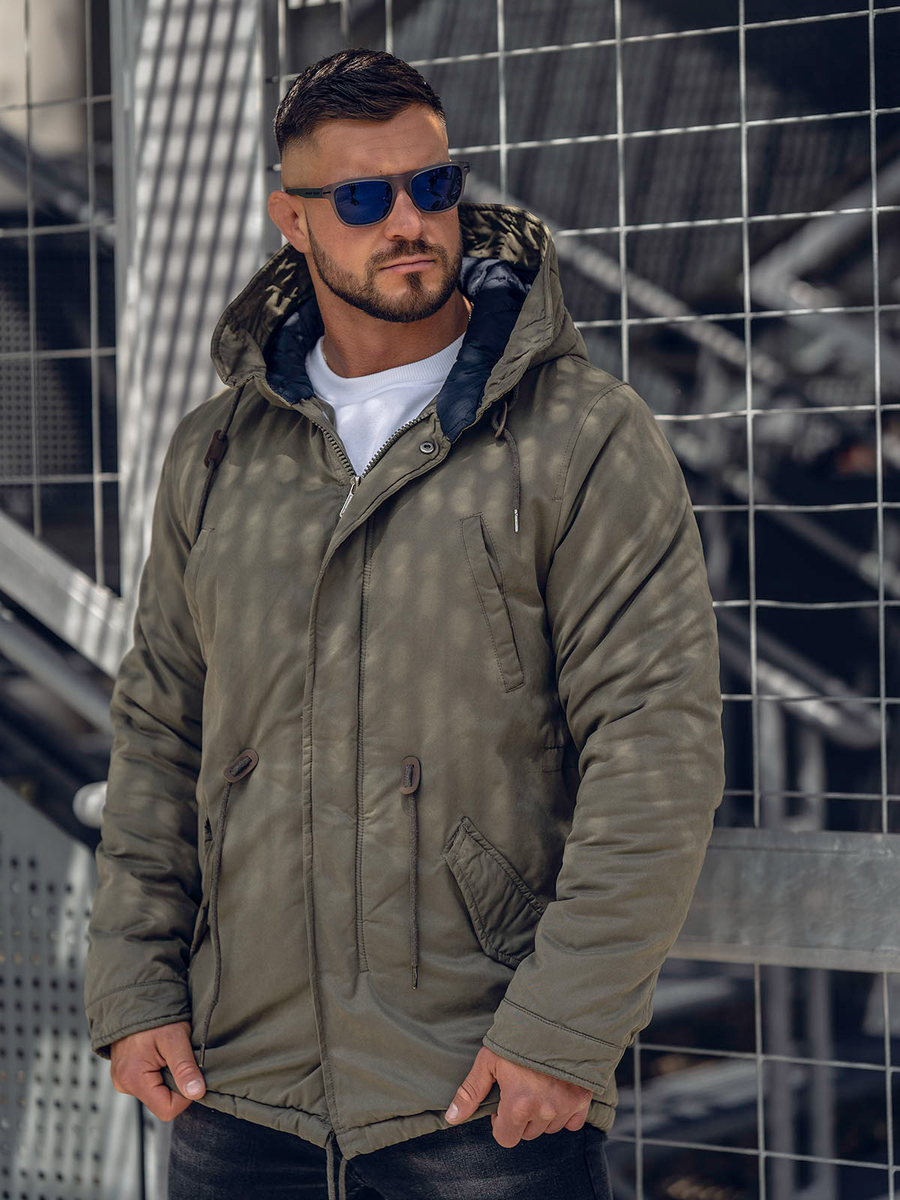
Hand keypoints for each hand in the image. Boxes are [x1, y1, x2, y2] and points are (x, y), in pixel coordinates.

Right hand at [109, 1020, 205, 1120]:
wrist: (134, 997)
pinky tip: (159, 1053)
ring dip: (168, 1076)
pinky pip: (149, 1082)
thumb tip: (197, 1093)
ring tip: (167, 1052)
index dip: (185, 1095)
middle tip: (178, 1057)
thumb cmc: (154, 1015)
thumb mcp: (175, 1038)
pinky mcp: (125, 1073)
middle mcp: (124, 1084)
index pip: (167, 1109)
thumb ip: (185, 1067)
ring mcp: (123, 1079)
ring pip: (156, 1092)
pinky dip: (159, 1071)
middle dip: (176, 1083)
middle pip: (161, 1101)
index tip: (190, 1072)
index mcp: (133, 1079)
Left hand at [444, 1046, 591, 1147]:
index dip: (500, 1122)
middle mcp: (543, 1111)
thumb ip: (471, 1091)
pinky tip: (558, 1093)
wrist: (556, 1016)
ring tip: (538, 1087)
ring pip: (549, 1128)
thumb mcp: (489, 1059)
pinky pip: (573, 1123)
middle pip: (527, 1133)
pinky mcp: (583, 1099)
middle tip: (521, 1089)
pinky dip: (566, 1114)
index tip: (503, 1101)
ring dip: (542, 1115)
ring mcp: (565, 1106)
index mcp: (518, 1105)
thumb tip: (452, 1118)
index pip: (506, 1139)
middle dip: (521, 1117)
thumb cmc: (518, 1036)